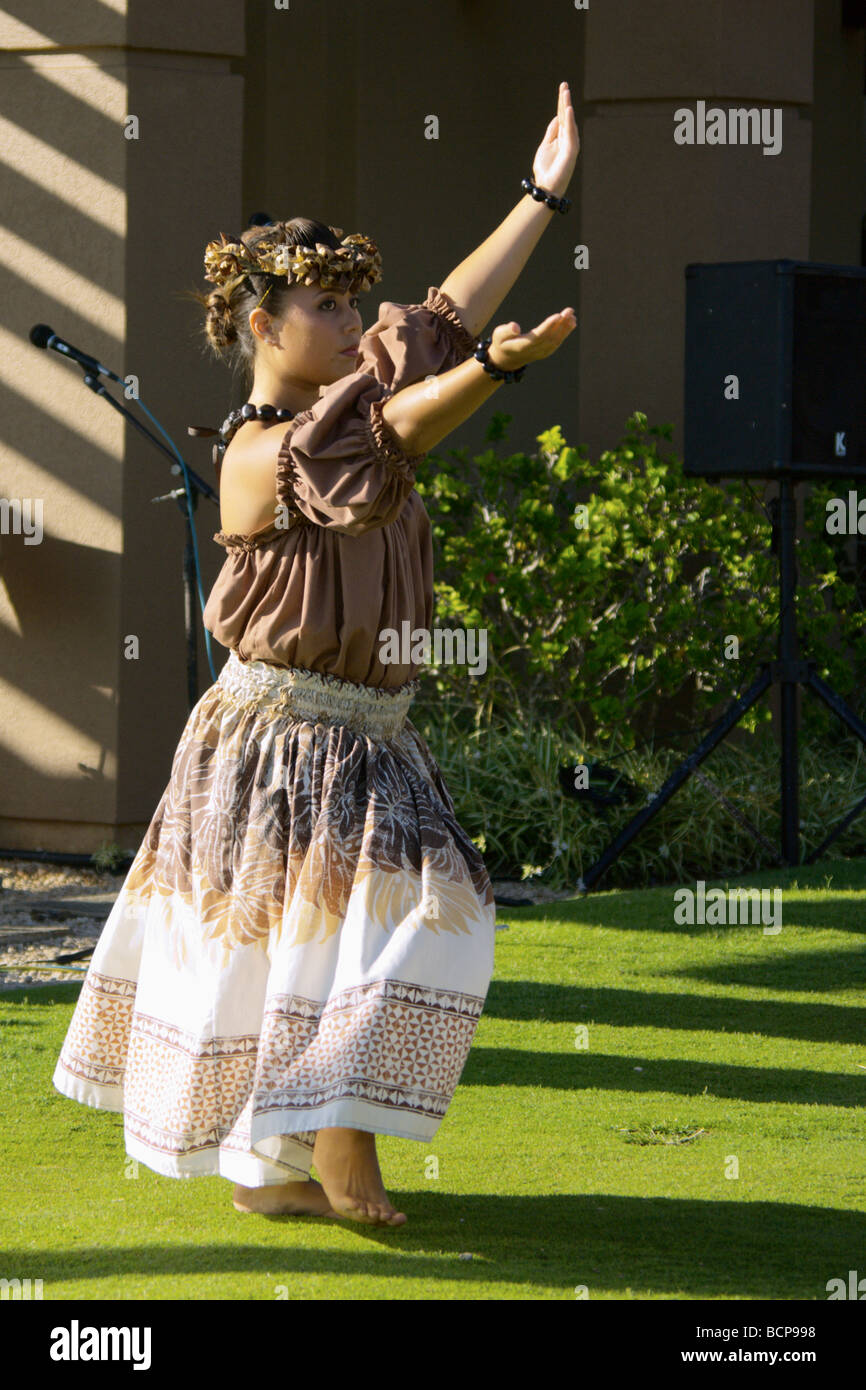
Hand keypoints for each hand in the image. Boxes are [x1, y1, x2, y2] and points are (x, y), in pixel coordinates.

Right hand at [487, 309, 576, 371]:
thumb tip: (516, 327)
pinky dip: (565, 332)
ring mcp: (541, 353)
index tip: (558, 316)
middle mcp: (534, 351)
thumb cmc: (502, 343)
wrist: (507, 359)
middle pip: (550, 337)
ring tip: (572, 315)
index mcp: (522, 346)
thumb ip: (506, 331)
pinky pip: (557, 342)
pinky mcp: (546, 351)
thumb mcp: (498, 335)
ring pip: (556, 340)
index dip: (549, 326)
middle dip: (561, 324)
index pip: (538, 336)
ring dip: (566, 328)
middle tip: (569, 310)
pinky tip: (571, 323)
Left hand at [531, 81, 579, 199]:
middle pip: (566, 116)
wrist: (546, 187)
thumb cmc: (545, 169)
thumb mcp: (545, 146)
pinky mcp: (571, 150)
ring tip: (565, 92)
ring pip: (569, 121)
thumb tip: (557, 116)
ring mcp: (570, 144)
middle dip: (565, 100)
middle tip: (564, 85)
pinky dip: (570, 120)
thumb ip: (551, 132)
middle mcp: (568, 139)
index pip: (562, 116)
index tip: (562, 88)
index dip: (561, 102)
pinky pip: (571, 132)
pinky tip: (568, 109)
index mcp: (561, 137)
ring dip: (567, 106)